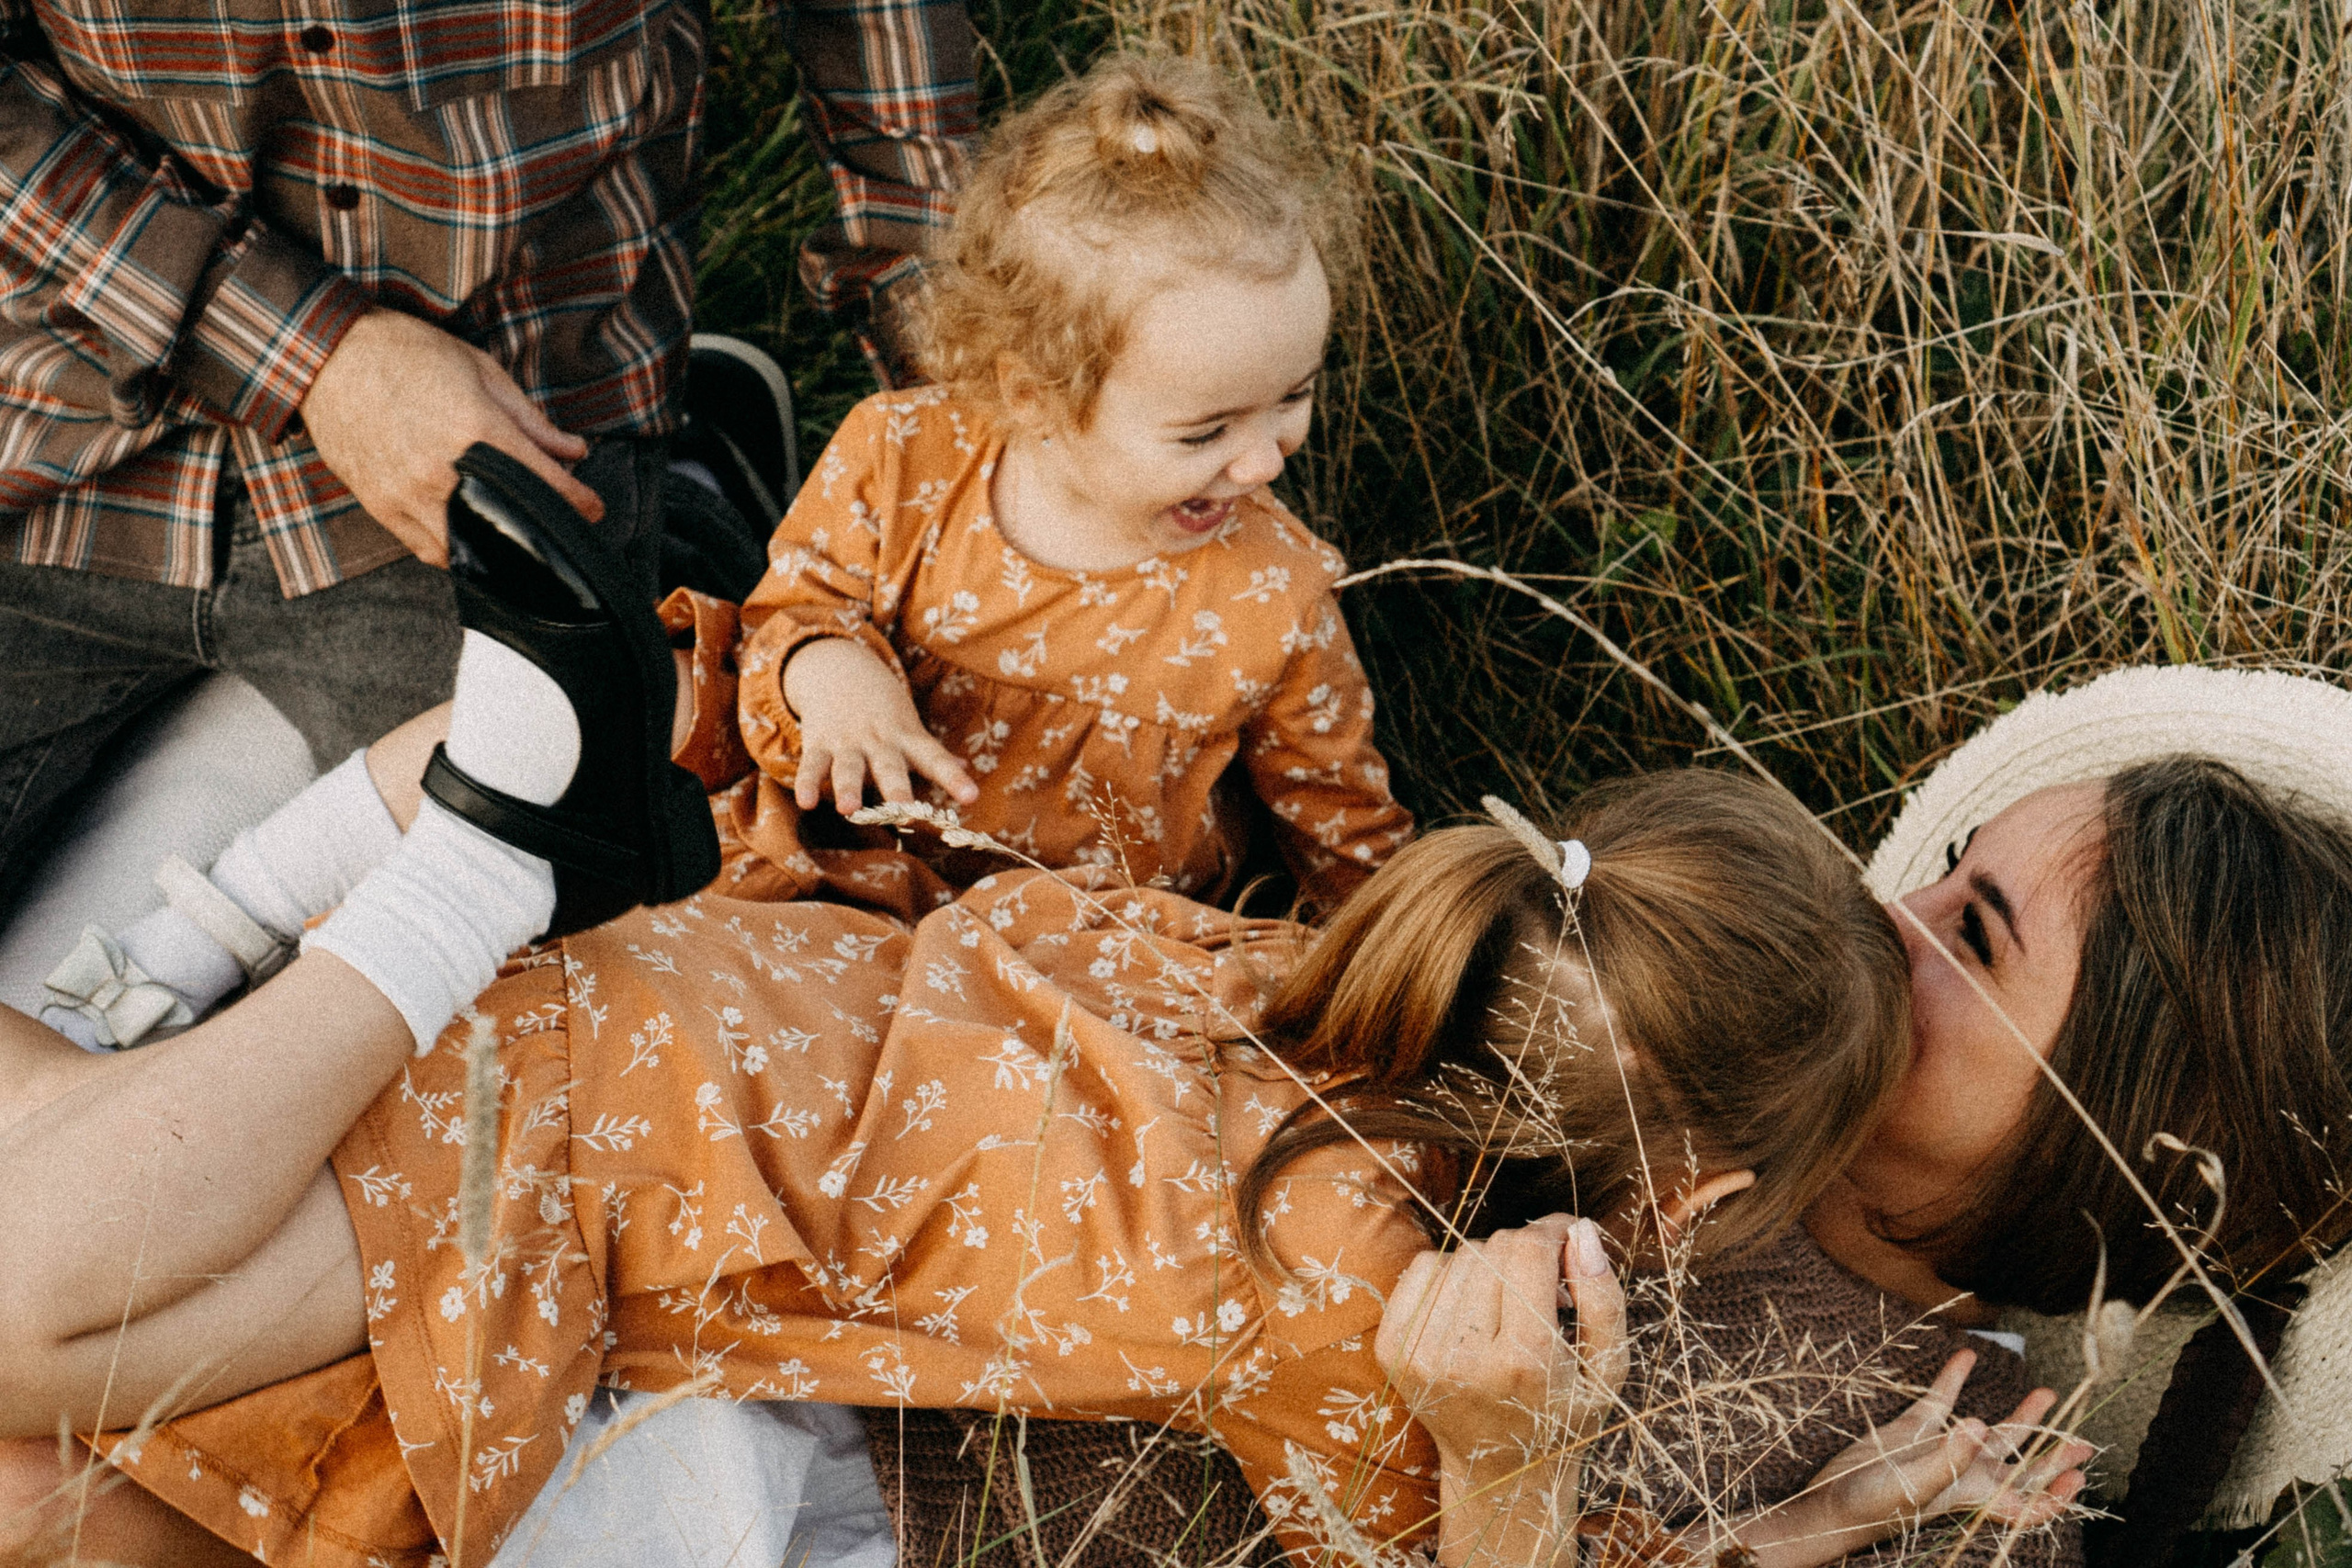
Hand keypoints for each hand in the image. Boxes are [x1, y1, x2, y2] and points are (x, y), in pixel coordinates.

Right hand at [299, 309, 604, 565]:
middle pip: (513, 521)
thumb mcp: (481, 372)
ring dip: (500, 546)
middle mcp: (445, 471)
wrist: (328, 356)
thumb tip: (574, 451)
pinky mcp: (382, 508)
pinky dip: (457, 551)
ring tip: (518, 534)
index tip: (594, 509)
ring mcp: (410, 495)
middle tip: (561, 524)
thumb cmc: (406, 354)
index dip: (578, 501)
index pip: (545, 482)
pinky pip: (429, 550)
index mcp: (476, 430)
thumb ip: (531, 419)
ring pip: (472, 547)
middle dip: (545, 526)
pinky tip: (472, 538)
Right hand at [782, 637, 979, 810]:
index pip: (935, 759)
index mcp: (907, 738)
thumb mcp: (910, 725)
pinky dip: (807, 783)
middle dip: (896, 788)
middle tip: (905, 811)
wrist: (839, 668)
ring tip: (849, 809)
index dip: (954, 779)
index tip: (970, 797)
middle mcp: (879, 741)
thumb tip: (964, 767)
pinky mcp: (818, 743)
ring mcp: (847, 742)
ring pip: (848, 768)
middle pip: (890, 766)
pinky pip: (812, 765)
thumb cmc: (883, 709)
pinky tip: (805, 802)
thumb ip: (932, 752)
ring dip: (848, 788)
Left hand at [1374, 1215, 1625, 1473]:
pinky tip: (1473, 1308)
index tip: (1568, 1237)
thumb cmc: (1564, 1416)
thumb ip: (1603, 1299)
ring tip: (1510, 1303)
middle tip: (1545, 1283)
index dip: (1553, 1232)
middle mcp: (1464, 1358)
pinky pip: (1424, 1267)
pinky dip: (1453, 1273)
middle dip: (1526, 1252)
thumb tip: (1580, 1231)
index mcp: (1524, 1362)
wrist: (1500, 1474)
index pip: (1528, 1252)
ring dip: (1491, 1264)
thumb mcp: (1607, 1371)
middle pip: (1494, 1249)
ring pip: (1460, 1254)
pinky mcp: (1393, 1349)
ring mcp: (1420, 1354)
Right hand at [1770, 1351, 2091, 1561]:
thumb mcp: (1914, 1485)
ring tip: (2047, 1394)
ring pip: (1992, 1433)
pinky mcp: (1914, 1429)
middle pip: (2021, 1466)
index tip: (2077, 1472)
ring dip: (2022, 1417)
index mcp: (1974, 1494)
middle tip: (2082, 1439)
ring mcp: (1942, 1449)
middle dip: (2053, 1454)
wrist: (1830, 1500)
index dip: (2057, 1495)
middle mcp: (1966, 1473)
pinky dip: (1956, 1378)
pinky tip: (1966, 1356)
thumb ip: (1949, 1456)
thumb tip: (1980, 1424)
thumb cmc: (1873, 1506)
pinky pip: (1942, 1399)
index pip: (2028, 1504)